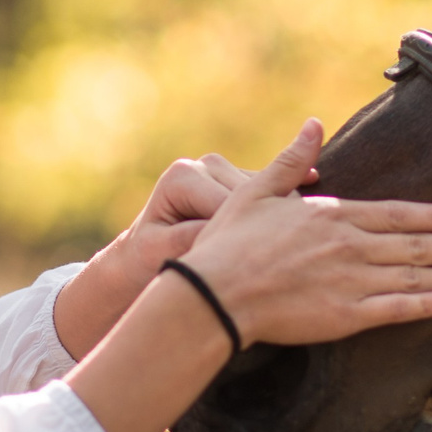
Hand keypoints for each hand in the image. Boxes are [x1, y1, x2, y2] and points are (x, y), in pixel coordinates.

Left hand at [55, 153, 276, 359]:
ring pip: (272, 195)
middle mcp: (208, 164)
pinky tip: (285, 233)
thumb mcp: (159, 252)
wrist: (146, 254)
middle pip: (254, 197)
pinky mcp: (247, 181)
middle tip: (266, 264)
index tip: (243, 268)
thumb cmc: (147, 257)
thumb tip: (226, 233)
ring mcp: (229, 170)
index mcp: (183, 175)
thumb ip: (189, 238)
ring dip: (274, 224)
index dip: (238, 237)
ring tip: (270, 256)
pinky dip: (283, 214)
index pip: (227, 204)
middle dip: (259, 230)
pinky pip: (278, 195)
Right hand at [181, 119, 431, 345]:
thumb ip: (292, 158)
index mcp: (333, 216)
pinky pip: (397, 309)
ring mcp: (352, 282)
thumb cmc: (231, 242)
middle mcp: (351, 247)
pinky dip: (428, 304)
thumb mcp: (257, 190)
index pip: (397, 213)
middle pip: (417, 244)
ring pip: (415, 276)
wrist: (216, 293)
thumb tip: (314, 123)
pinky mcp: (345, 316)